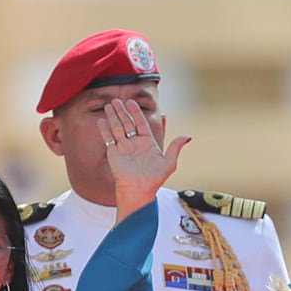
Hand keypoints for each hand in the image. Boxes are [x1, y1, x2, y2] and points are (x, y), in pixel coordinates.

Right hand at [97, 96, 188, 216]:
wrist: (139, 190)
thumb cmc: (155, 179)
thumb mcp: (169, 162)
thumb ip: (176, 148)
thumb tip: (188, 136)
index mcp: (147, 143)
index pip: (140, 123)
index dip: (136, 112)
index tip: (131, 102)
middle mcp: (134, 143)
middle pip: (127, 123)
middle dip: (122, 111)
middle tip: (117, 100)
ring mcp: (123, 147)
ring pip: (117, 128)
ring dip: (113, 116)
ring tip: (109, 105)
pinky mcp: (113, 153)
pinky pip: (108, 138)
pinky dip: (104, 129)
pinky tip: (101, 120)